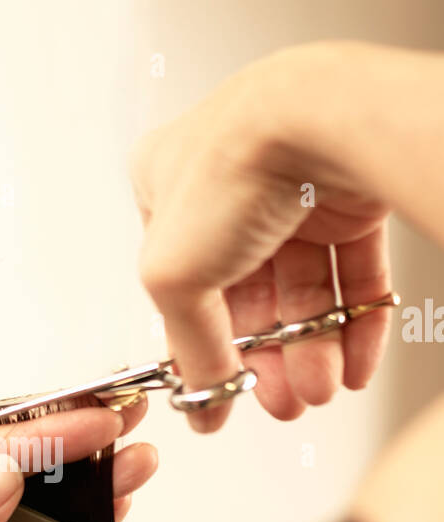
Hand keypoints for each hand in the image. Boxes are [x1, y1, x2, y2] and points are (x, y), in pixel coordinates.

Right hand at [131, 42, 393, 430]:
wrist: (321, 121)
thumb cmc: (233, 164)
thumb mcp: (175, 277)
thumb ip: (189, 346)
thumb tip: (203, 398)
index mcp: (167, 186)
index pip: (183, 283)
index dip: (203, 343)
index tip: (219, 390)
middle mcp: (230, 184)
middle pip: (249, 294)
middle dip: (267, 357)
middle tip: (278, 401)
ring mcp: (292, 189)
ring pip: (305, 290)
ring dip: (312, 350)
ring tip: (317, 391)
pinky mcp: (351, 195)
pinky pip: (354, 274)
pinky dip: (356, 324)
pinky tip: (352, 365)